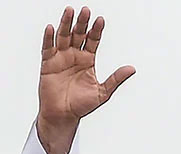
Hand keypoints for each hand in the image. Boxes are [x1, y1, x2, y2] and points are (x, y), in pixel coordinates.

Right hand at [37, 6, 134, 153]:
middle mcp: (74, 56)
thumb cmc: (82, 105)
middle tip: (86, 10)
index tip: (101, 20)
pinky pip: (48, 48)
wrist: (63, 116)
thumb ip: (116, 79)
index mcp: (88, 61)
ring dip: (65, 24)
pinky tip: (52, 28)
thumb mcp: (103, 92)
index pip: (93, 41)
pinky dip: (49, 38)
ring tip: (69, 11)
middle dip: (82, 23)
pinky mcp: (48, 64)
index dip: (96, 31)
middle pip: (78, 35)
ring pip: (63, 37)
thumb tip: (132, 69)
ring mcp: (60, 58)